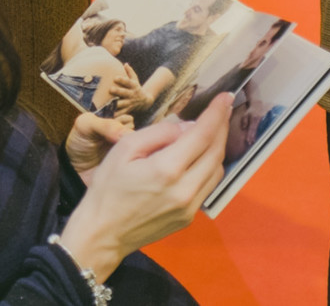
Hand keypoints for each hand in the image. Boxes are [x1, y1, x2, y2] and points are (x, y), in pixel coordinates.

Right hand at [56, 94, 232, 281]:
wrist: (103, 232)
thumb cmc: (108, 187)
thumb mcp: (124, 149)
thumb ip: (159, 134)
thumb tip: (187, 127)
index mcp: (167, 169)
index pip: (202, 135)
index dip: (216, 114)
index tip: (226, 96)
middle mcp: (185, 189)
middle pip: (216, 153)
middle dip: (222, 127)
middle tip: (223, 108)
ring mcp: (190, 207)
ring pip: (217, 171)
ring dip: (217, 148)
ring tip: (212, 130)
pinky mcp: (189, 217)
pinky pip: (208, 186)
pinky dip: (209, 166)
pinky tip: (199, 156)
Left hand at [103, 75, 150, 114]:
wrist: (145, 101)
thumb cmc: (136, 88)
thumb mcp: (135, 79)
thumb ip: (130, 72)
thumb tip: (125, 64)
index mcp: (133, 86)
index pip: (127, 82)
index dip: (122, 79)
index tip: (115, 77)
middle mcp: (132, 94)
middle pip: (125, 93)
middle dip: (118, 91)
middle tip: (110, 89)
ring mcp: (130, 103)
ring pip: (123, 104)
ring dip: (116, 104)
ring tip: (108, 104)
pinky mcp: (128, 110)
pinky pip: (122, 113)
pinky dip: (117, 114)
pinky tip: (110, 115)